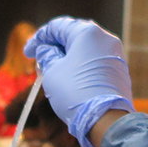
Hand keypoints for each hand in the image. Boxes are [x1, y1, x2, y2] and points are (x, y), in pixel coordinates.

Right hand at [23, 17, 135, 146]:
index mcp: (87, 33)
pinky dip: (80, 64)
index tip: (28, 53)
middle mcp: (105, 38)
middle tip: (39, 60)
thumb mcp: (52, 72)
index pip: (57, 27)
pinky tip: (70, 77)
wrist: (105, 120)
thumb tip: (45, 49)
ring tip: (52, 71)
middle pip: (73, 35)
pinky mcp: (119, 69)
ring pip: (85, 49)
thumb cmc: (76, 93)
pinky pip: (95, 60)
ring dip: (67, 56)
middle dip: (54, 46)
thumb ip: (46, 55)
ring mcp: (115, 54)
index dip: (39, 38)